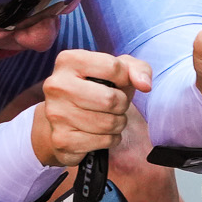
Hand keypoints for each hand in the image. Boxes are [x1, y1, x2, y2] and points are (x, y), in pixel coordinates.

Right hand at [30, 50, 152, 166]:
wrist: (63, 119)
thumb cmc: (95, 89)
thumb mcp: (117, 71)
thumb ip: (137, 69)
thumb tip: (145, 85)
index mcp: (68, 60)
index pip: (113, 67)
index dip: (125, 79)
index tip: (118, 84)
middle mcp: (56, 85)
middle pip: (111, 99)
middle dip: (122, 105)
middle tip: (114, 106)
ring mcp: (56, 113)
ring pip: (108, 123)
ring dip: (117, 124)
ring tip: (107, 119)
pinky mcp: (61, 139)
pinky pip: (103, 141)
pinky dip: (109, 139)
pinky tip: (98, 133)